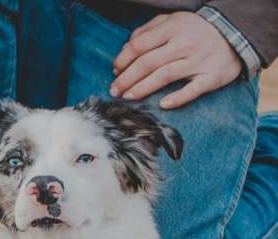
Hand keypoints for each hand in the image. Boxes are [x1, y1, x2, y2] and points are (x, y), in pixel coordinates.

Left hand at [110, 11, 241, 109]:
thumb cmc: (196, 31)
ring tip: (128, 98)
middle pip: (148, 63)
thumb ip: (149, 30)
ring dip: (142, 89)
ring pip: (164, 76)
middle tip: (114, 90)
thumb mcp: (173, 21)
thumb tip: (126, 47)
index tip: (115, 70)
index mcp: (173, 28)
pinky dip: (177, 98)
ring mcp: (199, 61)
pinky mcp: (212, 76)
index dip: (123, 59)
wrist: (236, 34)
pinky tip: (162, 105)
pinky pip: (193, 89)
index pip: (140, 45)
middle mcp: (185, 44)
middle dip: (127, 78)